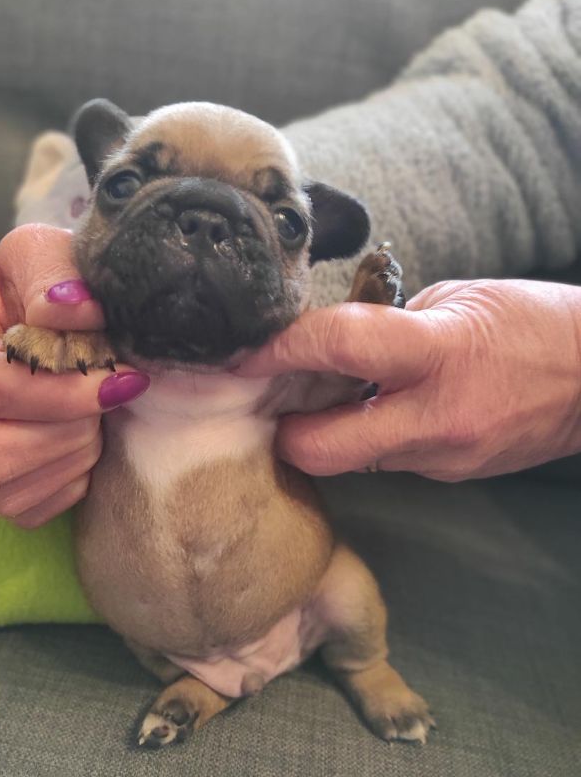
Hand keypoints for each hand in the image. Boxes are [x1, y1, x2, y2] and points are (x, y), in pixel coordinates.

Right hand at [0, 224, 148, 526]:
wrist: (65, 320)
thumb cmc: (47, 281)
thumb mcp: (46, 251)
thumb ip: (54, 269)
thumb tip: (68, 310)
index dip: (56, 392)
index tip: (117, 380)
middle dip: (62, 431)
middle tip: (105, 398)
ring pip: (0, 488)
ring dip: (71, 456)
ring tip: (96, 417)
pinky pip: (24, 511)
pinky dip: (67, 483)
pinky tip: (83, 443)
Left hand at [236, 279, 580, 480]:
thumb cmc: (533, 325)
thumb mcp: (455, 301)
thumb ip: (386, 324)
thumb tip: (326, 343)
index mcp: (440, 355)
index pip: (340, 346)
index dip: (279, 349)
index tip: (243, 350)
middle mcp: (436, 420)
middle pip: (320, 447)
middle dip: (282, 427)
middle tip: (268, 396)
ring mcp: (442, 458)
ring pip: (347, 460)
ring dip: (321, 431)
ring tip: (316, 395)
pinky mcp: (447, 476)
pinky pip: (382, 459)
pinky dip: (362, 435)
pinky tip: (369, 408)